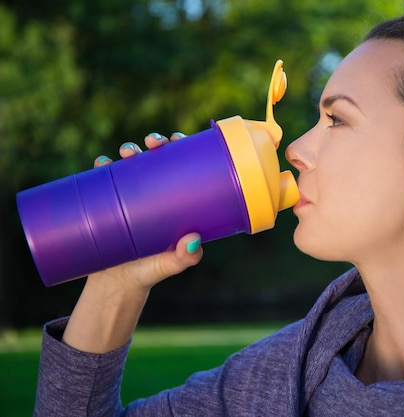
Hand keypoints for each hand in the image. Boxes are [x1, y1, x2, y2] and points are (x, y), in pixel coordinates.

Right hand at [90, 132, 202, 290]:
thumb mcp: (171, 264)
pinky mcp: (106, 204)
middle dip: (154, 142)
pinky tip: (101, 163)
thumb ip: (185, 257)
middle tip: (152, 143)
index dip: (180, 146)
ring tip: (127, 152)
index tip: (178, 138)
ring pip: (129, 164)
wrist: (117, 286)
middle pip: (156, 157)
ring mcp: (128, 196)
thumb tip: (193, 240)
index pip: (181, 164)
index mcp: (174, 199)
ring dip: (128, 150)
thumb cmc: (151, 271)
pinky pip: (102, 180)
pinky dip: (101, 168)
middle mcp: (153, 192)